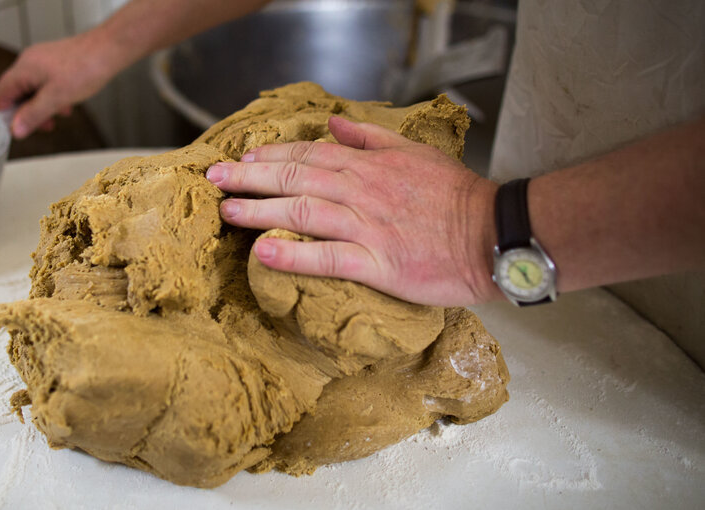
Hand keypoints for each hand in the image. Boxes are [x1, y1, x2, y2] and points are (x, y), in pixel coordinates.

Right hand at [0, 34, 119, 137]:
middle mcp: (29, 62)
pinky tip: (66, 106)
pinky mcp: (54, 62)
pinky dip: (51, 97)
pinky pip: (44, 84)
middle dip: (26, 112)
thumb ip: (33, 115)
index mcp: (24, 69)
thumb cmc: (85, 69)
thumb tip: (15, 130)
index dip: (4, 113)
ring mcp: (41, 61)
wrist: (109, 50)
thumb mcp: (56, 98)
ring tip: (56, 119)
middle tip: (42, 127)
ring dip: (41, 107)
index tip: (16, 129)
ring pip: (32, 90)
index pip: (1, 94)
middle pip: (16, 93)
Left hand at [205, 116, 500, 306]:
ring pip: (303, 212)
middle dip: (250, 177)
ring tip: (227, 212)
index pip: (309, 154)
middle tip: (215, 180)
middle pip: (295, 178)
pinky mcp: (378, 264)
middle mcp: (362, 191)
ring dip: (259, 211)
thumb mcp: (414, 152)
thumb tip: (333, 124)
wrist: (494, 235)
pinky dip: (293, 255)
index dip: (272, 155)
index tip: (243, 158)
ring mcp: (368, 227)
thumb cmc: (456, 197)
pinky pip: (327, 258)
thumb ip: (371, 137)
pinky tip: (263, 254)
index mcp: (370, 165)